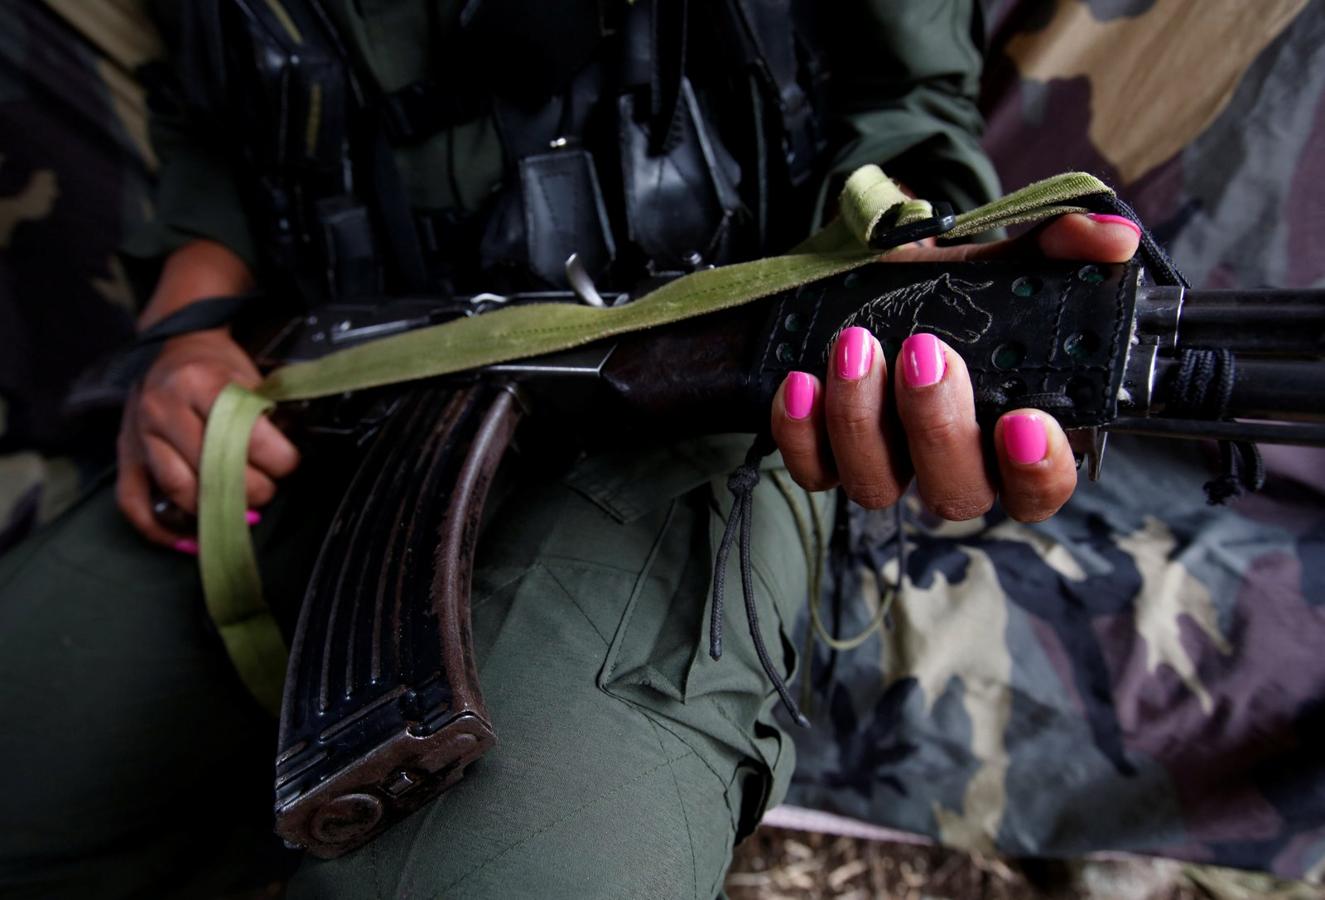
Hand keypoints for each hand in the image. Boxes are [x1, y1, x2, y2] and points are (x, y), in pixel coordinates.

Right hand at [116, 329, 299, 545]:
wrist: (174, 344)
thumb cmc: (219, 364)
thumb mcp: (249, 375)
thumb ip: (265, 414)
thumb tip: (290, 460)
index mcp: (200, 382)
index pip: (242, 434)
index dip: (275, 458)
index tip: (290, 465)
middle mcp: (163, 408)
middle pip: (210, 467)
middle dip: (250, 489)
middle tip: (269, 491)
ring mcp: (139, 434)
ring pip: (177, 488)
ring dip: (214, 511)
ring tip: (242, 513)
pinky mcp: (125, 454)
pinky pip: (134, 502)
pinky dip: (160, 530)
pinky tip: (190, 541)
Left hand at [770, 212, 1142, 522]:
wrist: (869, 278)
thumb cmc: (950, 289)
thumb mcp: (1004, 262)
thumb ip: (1061, 248)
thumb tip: (1112, 240)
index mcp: (1012, 434)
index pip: (1040, 489)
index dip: (1037, 472)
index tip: (1023, 421)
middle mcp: (951, 463)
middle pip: (956, 492)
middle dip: (938, 426)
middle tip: (924, 352)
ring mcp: (887, 466)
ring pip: (877, 487)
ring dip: (863, 420)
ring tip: (855, 346)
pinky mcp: (825, 455)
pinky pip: (812, 471)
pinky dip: (801, 433)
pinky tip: (801, 382)